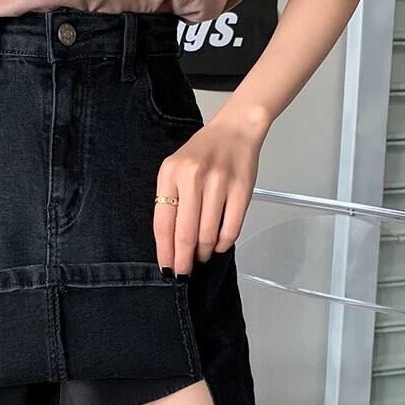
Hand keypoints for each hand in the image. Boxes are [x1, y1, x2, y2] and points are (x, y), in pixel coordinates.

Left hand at [153, 111, 268, 275]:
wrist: (235, 130)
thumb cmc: (202, 153)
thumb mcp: (175, 169)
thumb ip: (171, 200)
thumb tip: (172, 243)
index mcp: (171, 173)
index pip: (163, 222)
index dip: (164, 250)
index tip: (166, 268)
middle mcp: (193, 177)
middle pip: (185, 233)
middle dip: (183, 260)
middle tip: (183, 273)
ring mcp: (219, 183)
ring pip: (208, 234)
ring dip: (204, 253)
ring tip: (202, 257)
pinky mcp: (241, 189)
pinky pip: (231, 228)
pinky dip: (223, 244)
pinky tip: (218, 245)